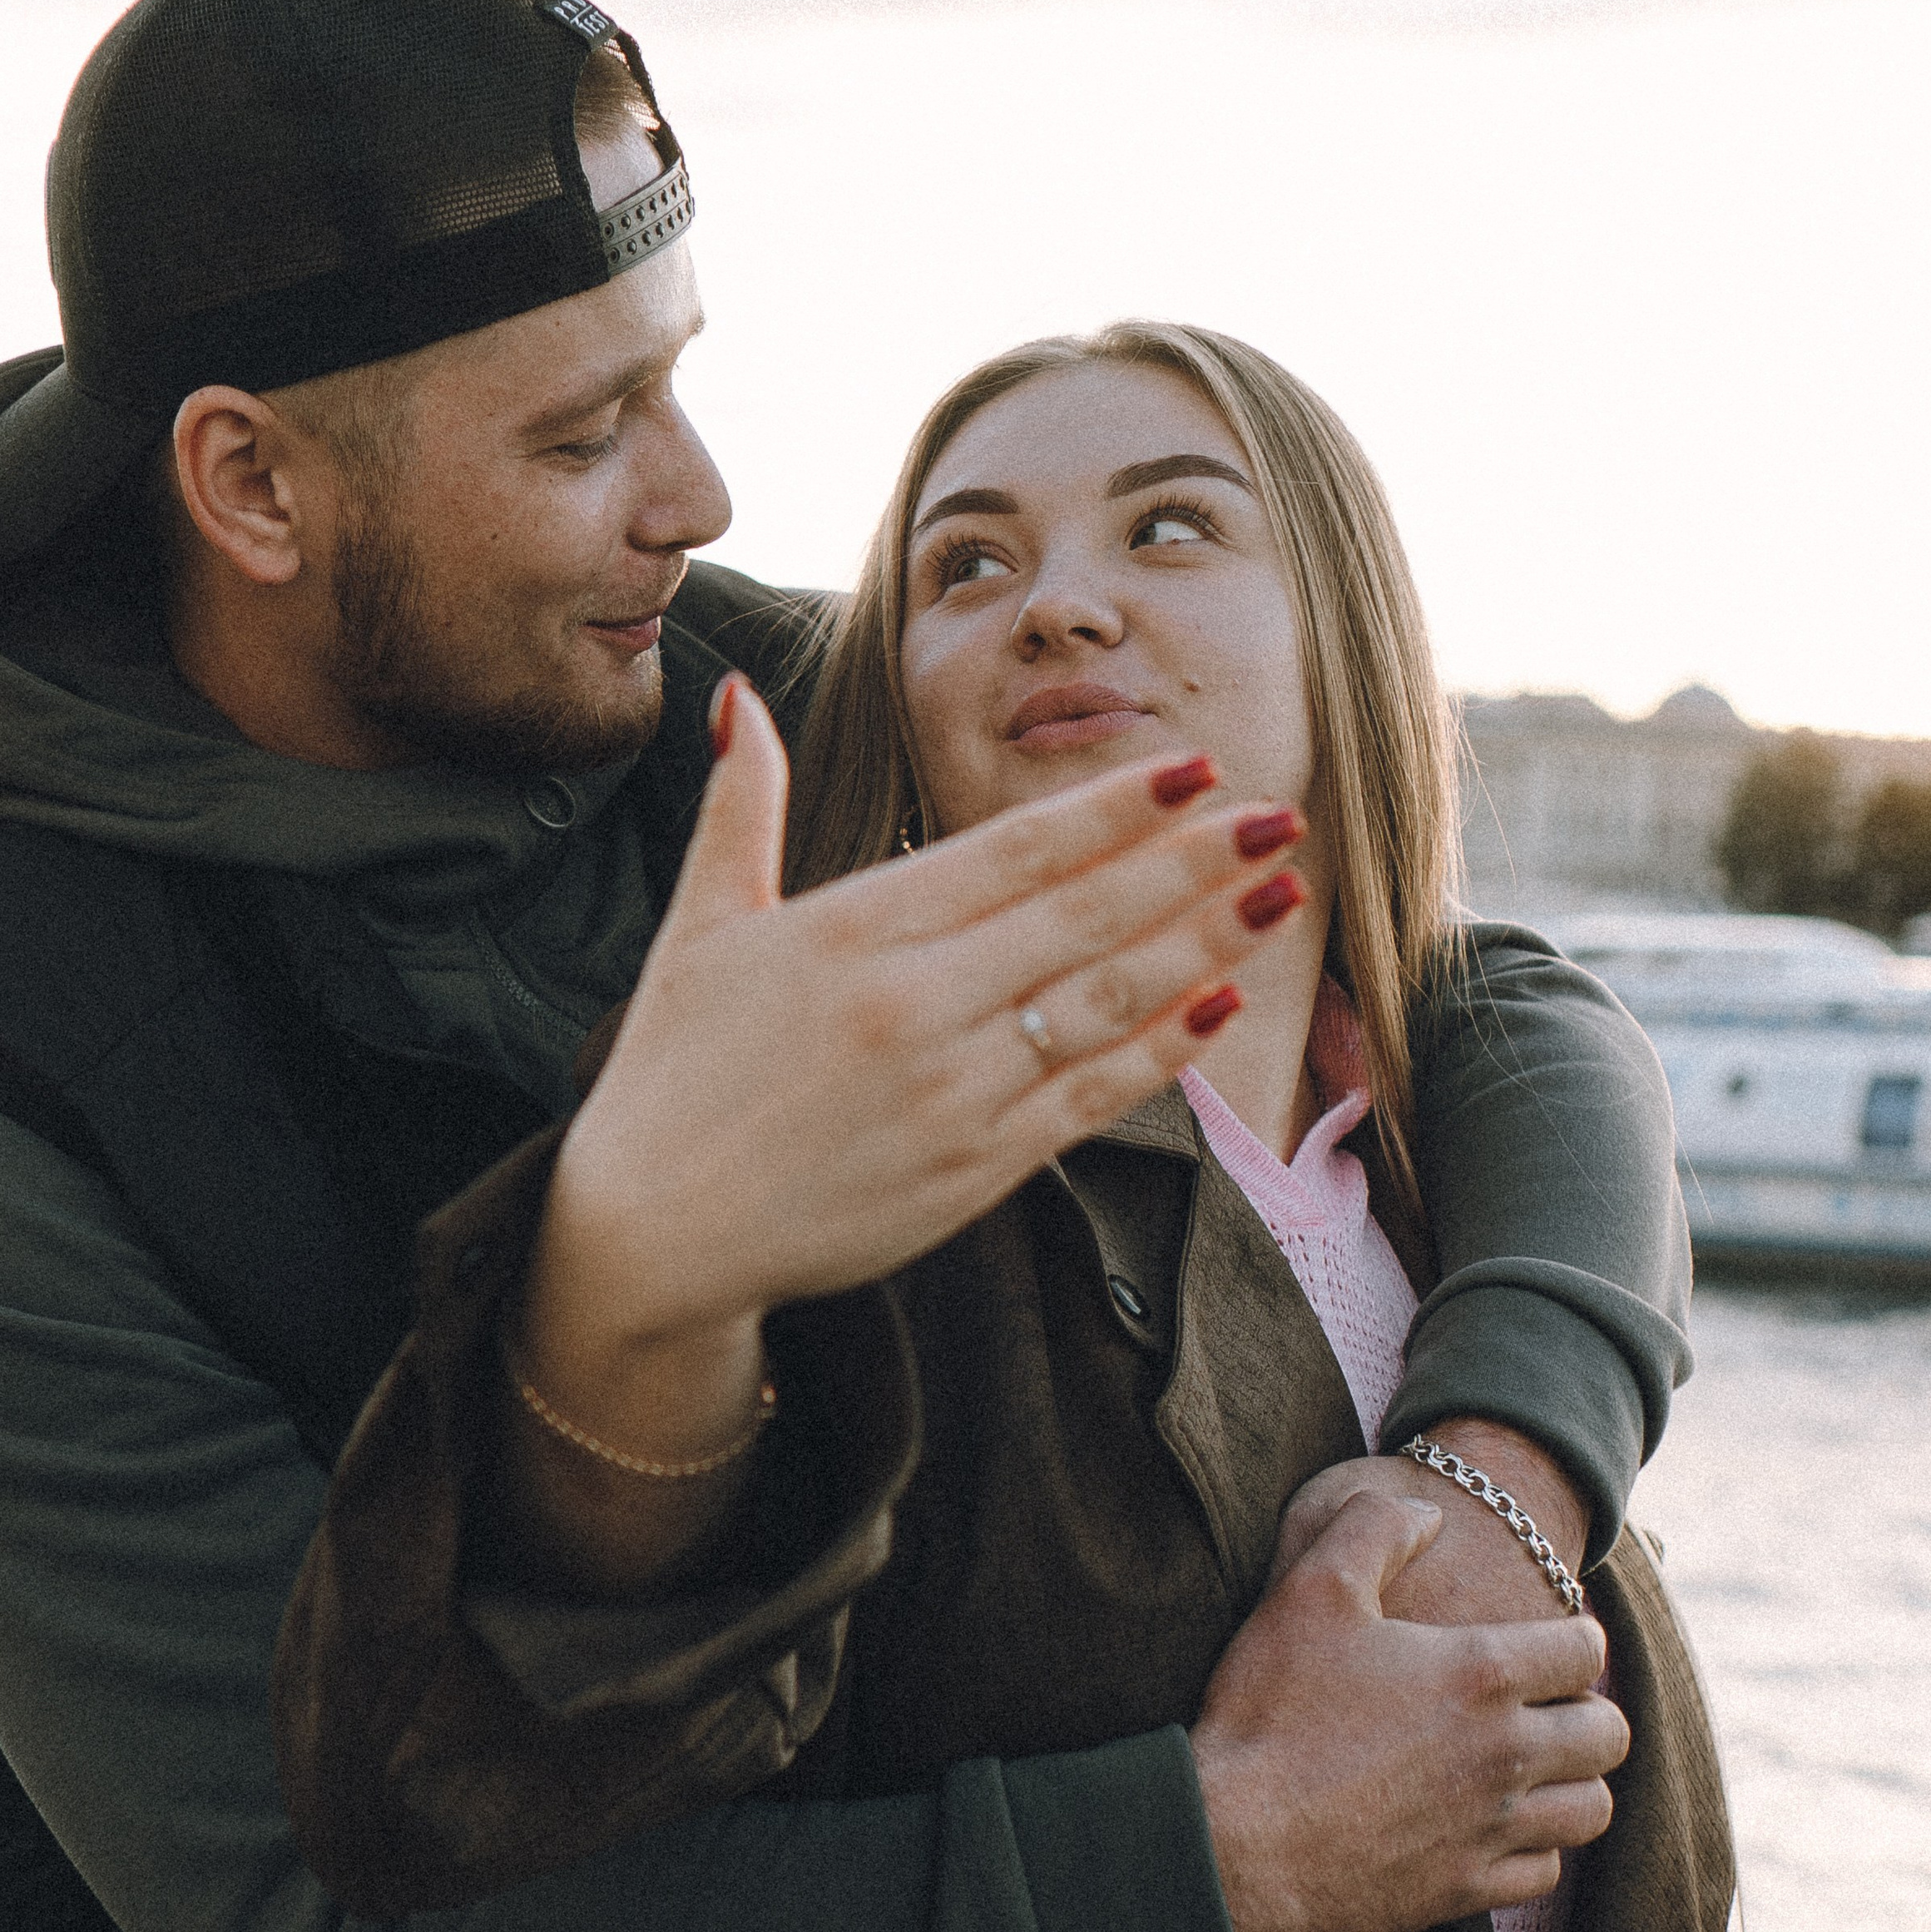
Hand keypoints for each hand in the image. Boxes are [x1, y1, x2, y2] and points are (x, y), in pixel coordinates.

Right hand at [517, 675, 1308, 1469]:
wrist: (650, 1234)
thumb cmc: (674, 1072)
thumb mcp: (699, 926)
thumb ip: (740, 806)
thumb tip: (733, 697)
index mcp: (852, 932)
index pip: (1013, 853)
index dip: (1114, 810)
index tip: (1195, 769)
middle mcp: (913, 1007)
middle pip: (1082, 917)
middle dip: (1191, 860)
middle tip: (1280, 811)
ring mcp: (950, 1093)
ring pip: (1104, 1004)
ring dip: (1203, 943)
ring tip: (1279, 892)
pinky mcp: (971, 1171)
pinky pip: (1090, 1098)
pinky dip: (1161, 1051)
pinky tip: (1221, 1004)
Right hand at [1267, 1424, 1596, 1931]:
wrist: (1229, 1843)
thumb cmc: (1267, 1711)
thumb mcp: (1310, 1590)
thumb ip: (1374, 1531)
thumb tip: (1427, 1513)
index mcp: (1481, 1675)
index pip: (1585, 1651)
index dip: (1576, 1638)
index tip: (1552, 1642)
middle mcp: (1504, 1755)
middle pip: (1608, 1735)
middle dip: (1588, 1712)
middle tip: (1550, 1707)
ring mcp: (1489, 1830)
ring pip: (1589, 1810)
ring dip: (1573, 1784)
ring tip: (1536, 1770)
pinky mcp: (1463, 1891)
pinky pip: (1542, 1873)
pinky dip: (1532, 1850)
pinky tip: (1495, 1830)